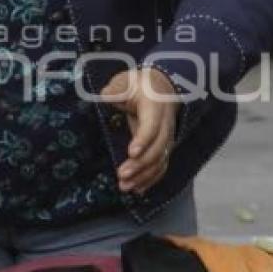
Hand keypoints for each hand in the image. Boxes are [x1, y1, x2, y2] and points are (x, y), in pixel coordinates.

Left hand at [99, 67, 179, 194]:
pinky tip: (137, 189)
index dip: (143, 140)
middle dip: (141, 164)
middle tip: (122, 175)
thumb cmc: (138, 85)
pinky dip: (151, 179)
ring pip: (160, 161)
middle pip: (158, 148)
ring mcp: (166, 138)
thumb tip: (105, 95)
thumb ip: (116, 89)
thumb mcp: (126, 82)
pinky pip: (161, 166)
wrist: (161, 88)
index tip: (131, 152)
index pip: (152, 126)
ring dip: (144, 176)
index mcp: (155, 107)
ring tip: (125, 187)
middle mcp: (165, 125)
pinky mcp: (164, 147)